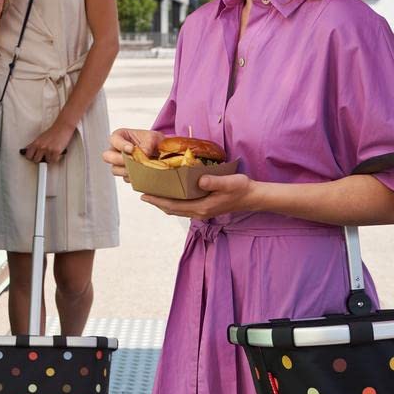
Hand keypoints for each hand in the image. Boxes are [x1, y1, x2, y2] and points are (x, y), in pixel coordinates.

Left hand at [22, 122, 74, 162]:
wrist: (62, 128)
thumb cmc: (52, 132)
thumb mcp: (40, 138)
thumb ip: (34, 145)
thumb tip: (27, 150)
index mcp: (36, 143)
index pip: (28, 155)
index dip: (31, 157)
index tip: (33, 157)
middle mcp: (41, 147)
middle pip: (36, 160)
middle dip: (40, 159)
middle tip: (43, 156)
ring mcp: (48, 149)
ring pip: (46, 161)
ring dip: (49, 158)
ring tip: (51, 153)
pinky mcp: (56, 151)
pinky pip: (54, 161)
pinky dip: (56, 158)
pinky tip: (56, 154)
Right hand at [102, 128, 163, 178]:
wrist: (160, 151)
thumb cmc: (152, 141)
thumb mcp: (153, 138)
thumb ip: (147, 144)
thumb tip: (144, 155)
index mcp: (120, 136)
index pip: (114, 140)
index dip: (121, 145)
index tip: (132, 149)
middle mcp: (116, 150)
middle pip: (107, 156)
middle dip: (118, 160)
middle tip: (131, 161)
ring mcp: (119, 163)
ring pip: (114, 169)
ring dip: (126, 170)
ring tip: (139, 169)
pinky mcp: (125, 173)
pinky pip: (125, 178)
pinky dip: (133, 177)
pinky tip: (142, 174)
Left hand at [140, 173, 257, 218]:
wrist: (252, 197)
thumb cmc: (241, 188)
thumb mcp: (229, 182)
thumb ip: (213, 182)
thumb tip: (199, 181)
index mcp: (202, 207)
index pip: (174, 205)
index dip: (158, 201)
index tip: (144, 195)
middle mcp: (199, 212)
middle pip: (171, 209)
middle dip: (156, 202)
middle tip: (142, 193)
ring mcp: (201, 211)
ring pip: (176, 209)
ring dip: (163, 203)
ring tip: (151, 195)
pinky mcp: (204, 208)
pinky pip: (183, 207)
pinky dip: (172, 202)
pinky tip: (169, 195)